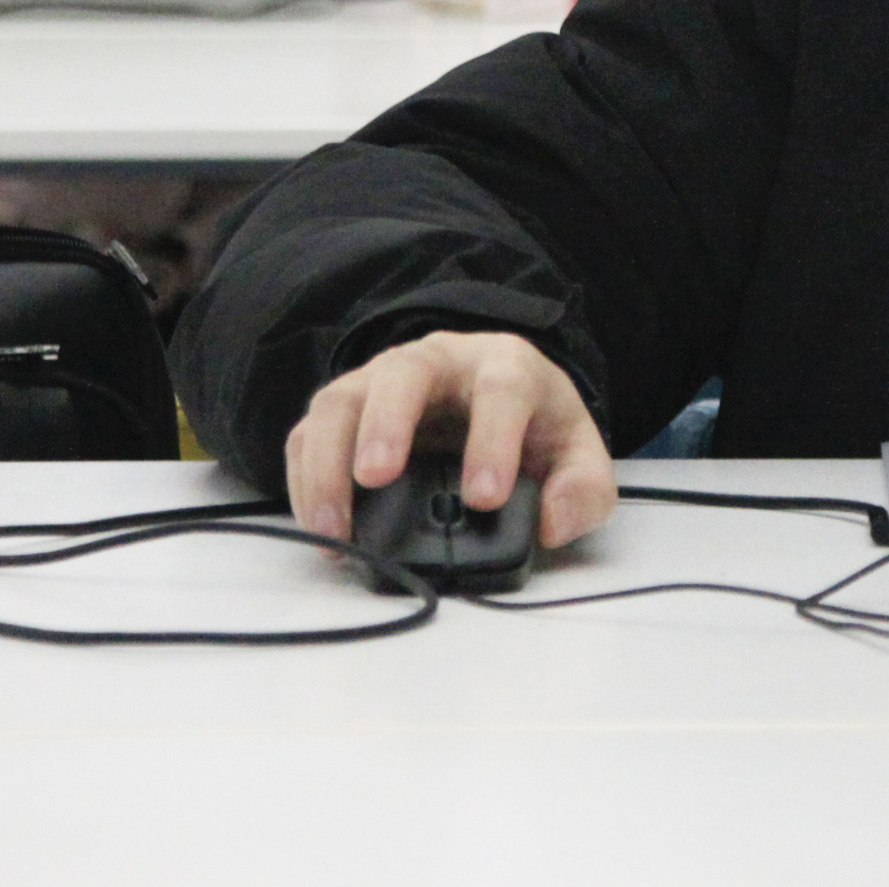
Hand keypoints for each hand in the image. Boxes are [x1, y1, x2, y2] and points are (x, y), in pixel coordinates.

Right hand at [285, 330, 616, 549]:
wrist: (498, 403)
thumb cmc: (534, 429)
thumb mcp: (578, 457)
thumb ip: (582, 490)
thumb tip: (551, 524)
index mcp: (505, 367)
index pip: (500, 390)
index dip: (492, 441)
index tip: (485, 498)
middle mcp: (437, 362)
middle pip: (404, 373)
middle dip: (387, 423)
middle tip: (376, 478)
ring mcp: (382, 382)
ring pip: (342, 399)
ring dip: (329, 460)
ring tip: (334, 525)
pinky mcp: (347, 412)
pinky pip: (310, 434)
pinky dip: (305, 479)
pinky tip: (319, 526)